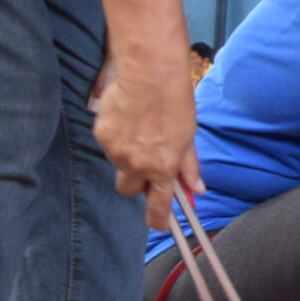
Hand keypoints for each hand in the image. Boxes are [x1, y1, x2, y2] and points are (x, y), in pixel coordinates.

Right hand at [92, 50, 200, 230]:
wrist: (149, 76)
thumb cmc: (174, 103)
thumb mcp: (188, 137)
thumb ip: (189, 166)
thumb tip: (197, 189)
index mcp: (162, 167)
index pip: (158, 205)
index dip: (158, 219)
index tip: (159, 225)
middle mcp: (137, 164)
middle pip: (129, 190)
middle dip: (136, 182)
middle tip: (146, 163)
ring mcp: (116, 151)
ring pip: (118, 164)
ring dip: (127, 155)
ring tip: (141, 128)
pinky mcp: (102, 135)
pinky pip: (109, 145)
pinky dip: (117, 137)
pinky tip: (128, 118)